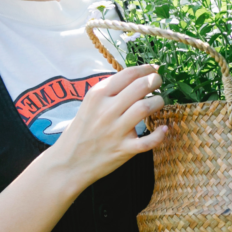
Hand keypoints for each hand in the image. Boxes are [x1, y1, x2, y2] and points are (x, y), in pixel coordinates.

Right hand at [53, 64, 167, 187]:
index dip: (145, 68)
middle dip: (155, 81)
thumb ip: (110, 91)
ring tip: (158, 102)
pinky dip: (159, 135)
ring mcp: (115, 131)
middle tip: (158, 82)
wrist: (67, 162)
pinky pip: (147, 141)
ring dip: (158, 102)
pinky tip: (163, 129)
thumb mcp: (89, 104)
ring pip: (145, 108)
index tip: (154, 69)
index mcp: (98, 95)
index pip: (127, 74)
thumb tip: (136, 78)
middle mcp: (107, 110)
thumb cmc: (81, 130)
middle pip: (140, 87)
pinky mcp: (123, 150)